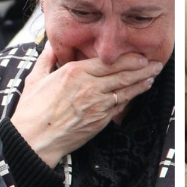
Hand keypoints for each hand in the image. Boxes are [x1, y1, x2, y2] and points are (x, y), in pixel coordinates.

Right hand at [10, 44, 163, 166]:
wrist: (34, 140)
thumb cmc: (31, 111)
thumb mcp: (35, 79)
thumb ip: (47, 59)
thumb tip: (51, 45)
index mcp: (74, 72)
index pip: (108, 62)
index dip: (127, 59)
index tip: (139, 56)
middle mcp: (89, 87)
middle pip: (122, 75)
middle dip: (142, 69)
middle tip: (155, 64)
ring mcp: (97, 105)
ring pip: (125, 90)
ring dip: (141, 83)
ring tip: (153, 76)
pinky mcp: (100, 121)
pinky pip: (120, 107)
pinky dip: (132, 98)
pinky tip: (139, 93)